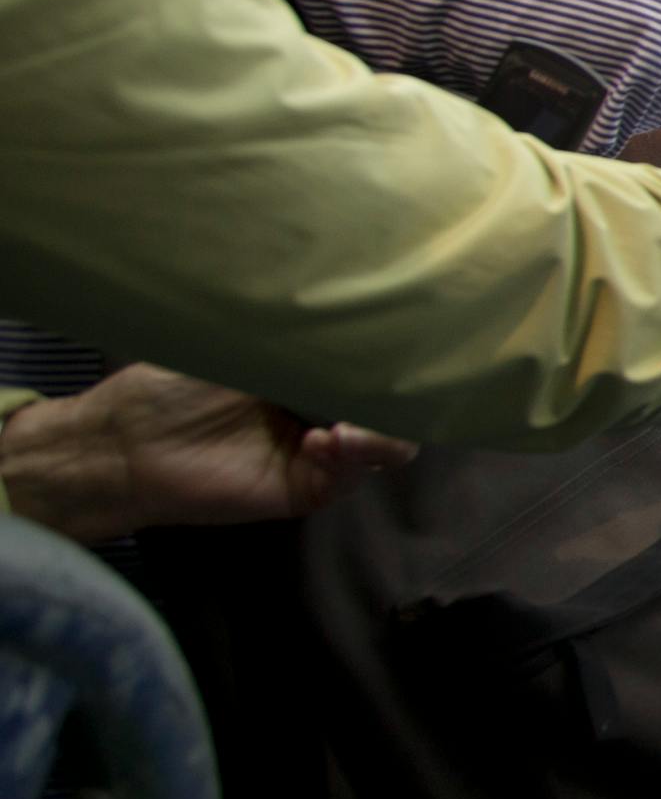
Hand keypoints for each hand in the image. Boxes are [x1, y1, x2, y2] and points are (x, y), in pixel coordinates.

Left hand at [0, 364, 415, 544]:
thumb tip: (353, 310)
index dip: (393, 358)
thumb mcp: (241, 341)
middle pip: (390, 405)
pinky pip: (349, 477)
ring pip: (385, 444)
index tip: (399, 343)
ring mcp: (318, 452)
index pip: (373, 365)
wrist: (123, 443)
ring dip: (379, 433)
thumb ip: (297, 334)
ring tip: (345, 426)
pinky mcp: (306, 489)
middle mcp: (321, 409)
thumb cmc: (171, 383)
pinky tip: (324, 441)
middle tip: (384, 384)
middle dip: (399, 395)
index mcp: (310, 371)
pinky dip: (350, 458)